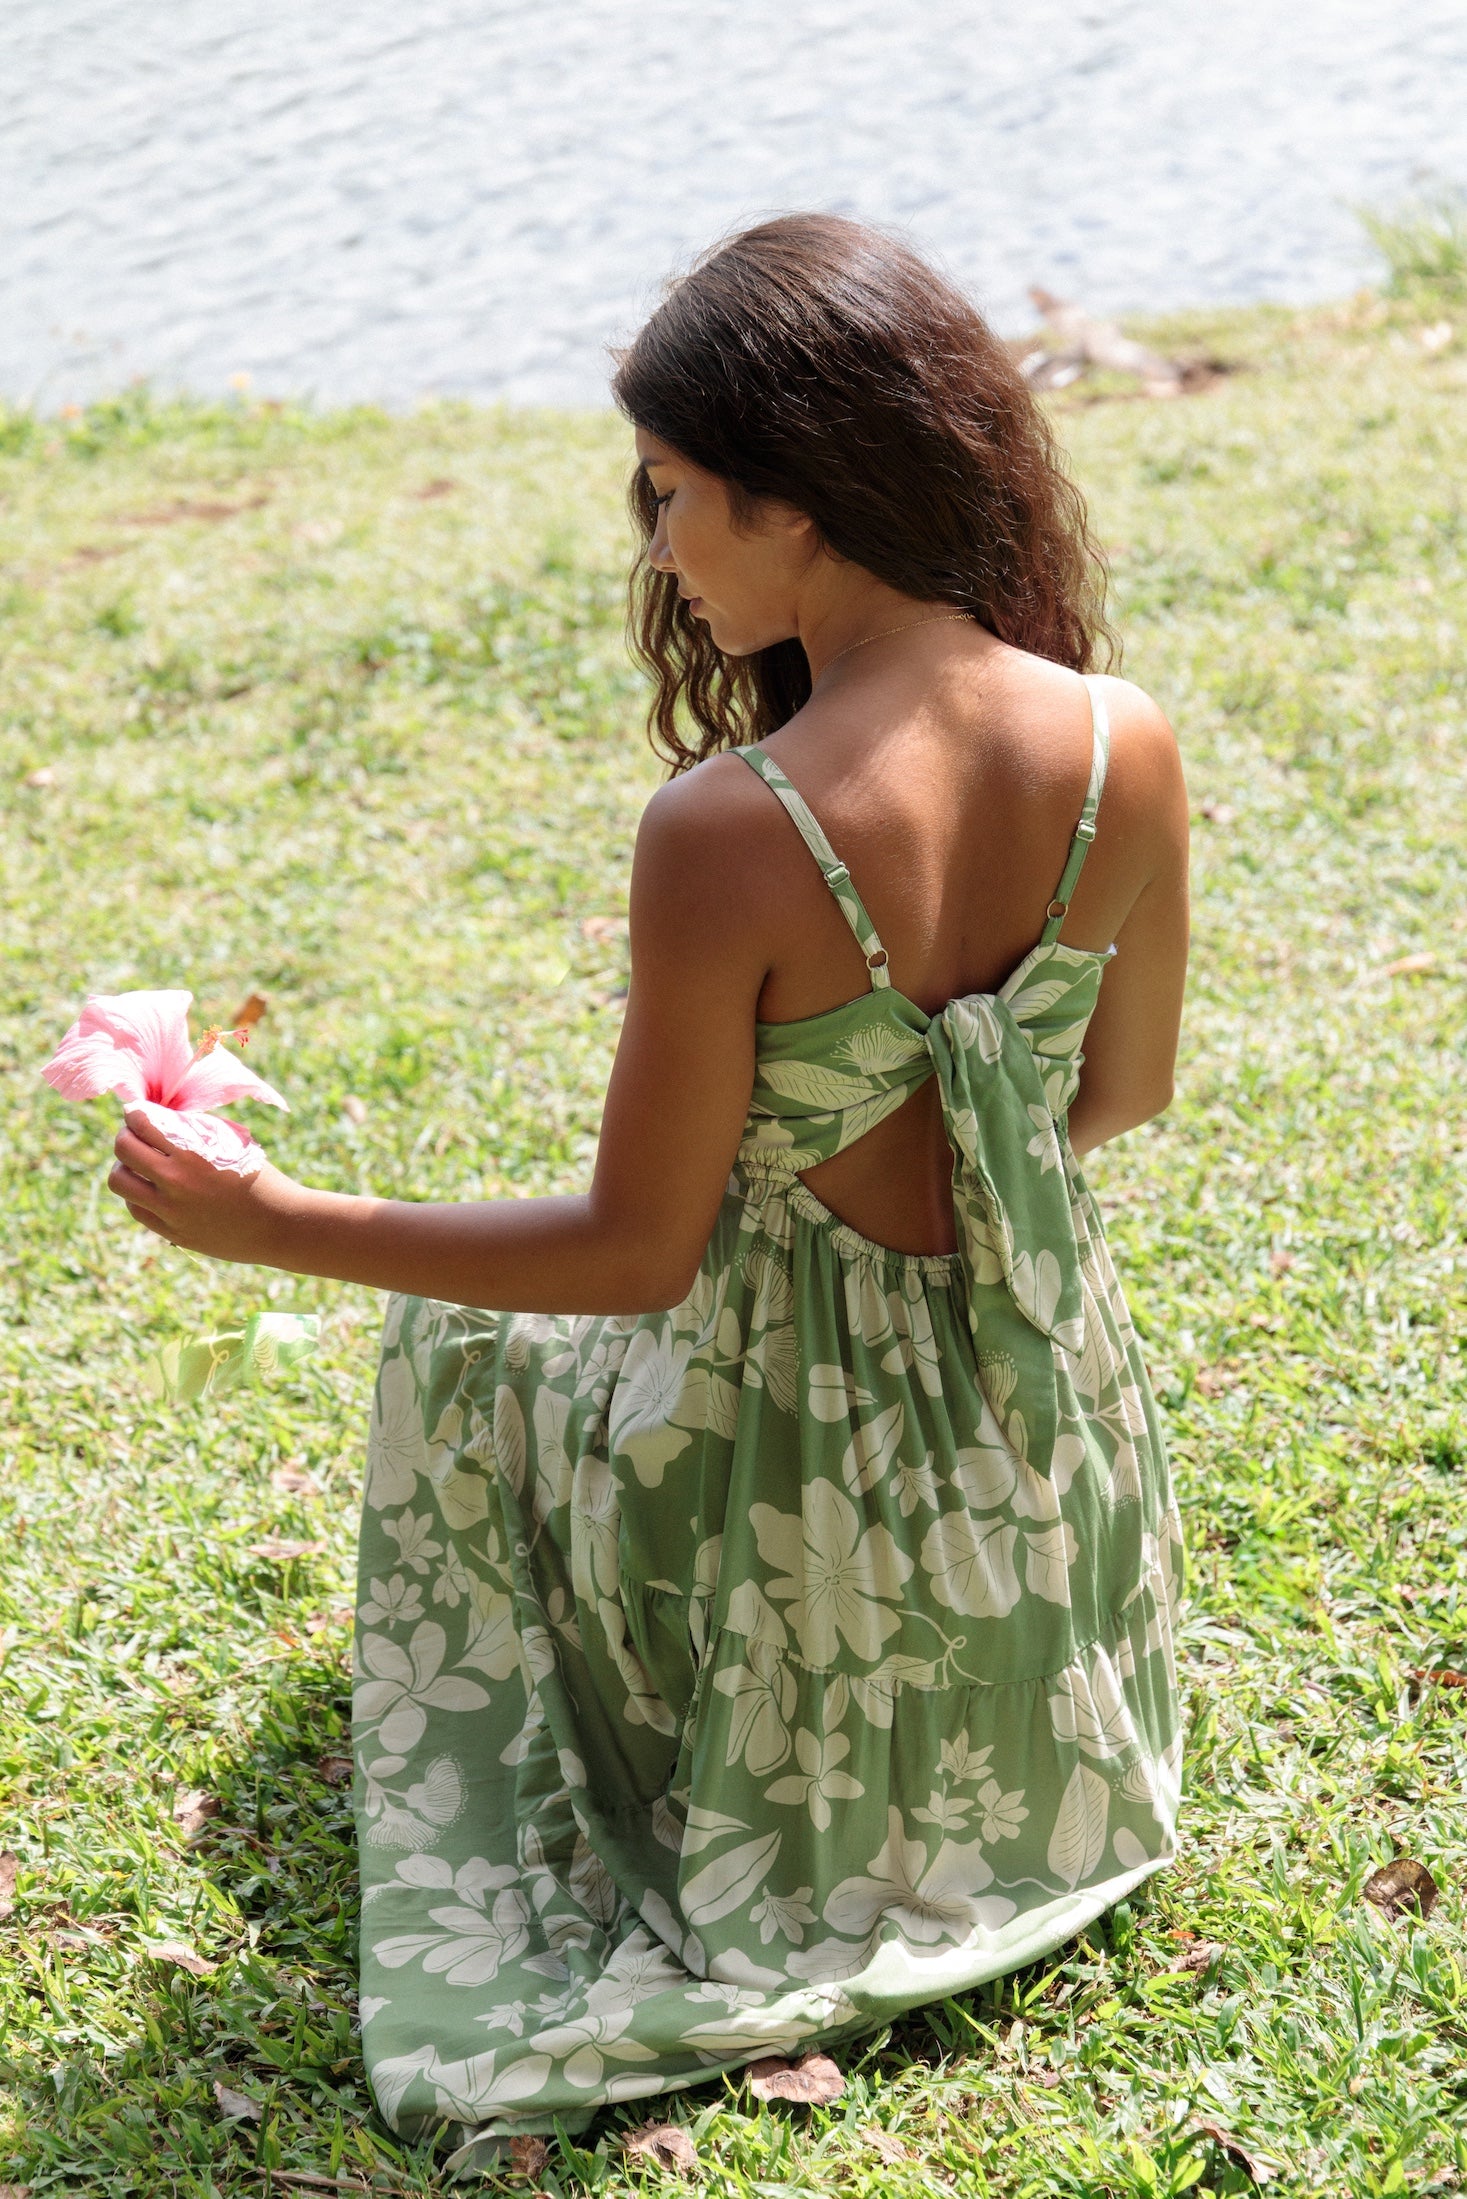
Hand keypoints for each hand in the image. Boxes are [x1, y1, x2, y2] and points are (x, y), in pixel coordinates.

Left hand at [108, 1109, 302, 1266]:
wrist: (280, 1223)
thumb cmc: (258, 1175)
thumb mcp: (230, 1142)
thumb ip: (192, 1129)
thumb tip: (156, 1115)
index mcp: (193, 1152)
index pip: (141, 1122)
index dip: (135, 1113)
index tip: (139, 1114)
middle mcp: (177, 1181)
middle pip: (123, 1149)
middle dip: (126, 1136)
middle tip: (135, 1136)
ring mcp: (172, 1210)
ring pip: (119, 1181)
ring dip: (125, 1168)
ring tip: (140, 1166)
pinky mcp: (172, 1232)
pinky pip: (135, 1208)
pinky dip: (138, 1195)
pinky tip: (154, 1190)